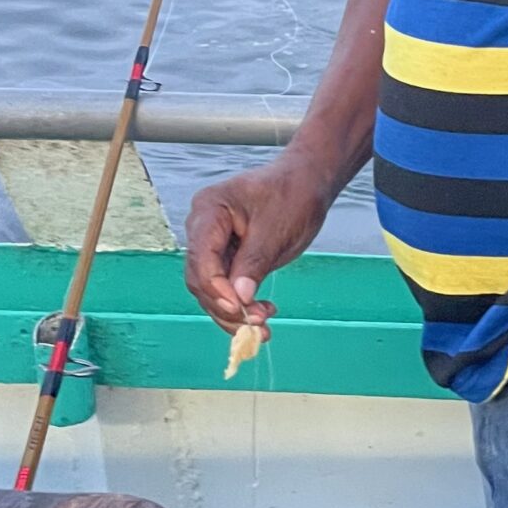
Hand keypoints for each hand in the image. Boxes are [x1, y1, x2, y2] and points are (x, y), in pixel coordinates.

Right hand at [183, 153, 335, 330]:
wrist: (306, 182)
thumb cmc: (292, 195)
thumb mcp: (276, 230)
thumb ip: (254, 263)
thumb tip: (239, 299)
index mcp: (210, 210)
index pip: (201, 258)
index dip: (217, 288)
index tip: (240, 309)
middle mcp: (203, 227)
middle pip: (201, 278)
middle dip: (226, 306)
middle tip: (257, 323)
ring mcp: (212, 243)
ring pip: (210, 288)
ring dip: (233, 311)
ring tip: (263, 325)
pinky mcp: (226, 256)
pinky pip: (225, 285)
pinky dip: (240, 303)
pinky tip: (261, 313)